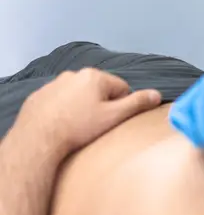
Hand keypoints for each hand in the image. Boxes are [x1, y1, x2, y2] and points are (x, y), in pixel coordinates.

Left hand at [15, 69, 161, 156]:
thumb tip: (157, 94)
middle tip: (95, 125)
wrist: (36, 140)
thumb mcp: (113, 117)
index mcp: (94, 76)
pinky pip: (58, 101)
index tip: (110, 120)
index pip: (122, 88)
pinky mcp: (37, 97)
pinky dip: (62, 110)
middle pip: (99, 90)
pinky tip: (60, 126)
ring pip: (78, 95)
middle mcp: (73, 75)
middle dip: (100, 105)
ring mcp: (53, 85)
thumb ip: (137, 103)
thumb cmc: (78, 128)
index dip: (121, 106)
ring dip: (81, 107)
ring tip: (77, 127)